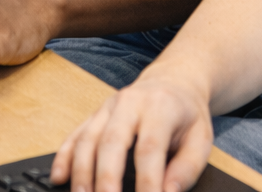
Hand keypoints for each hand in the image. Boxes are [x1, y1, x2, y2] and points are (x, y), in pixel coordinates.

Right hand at [51, 72, 213, 191]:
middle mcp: (129, 103)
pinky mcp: (95, 114)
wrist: (173, 81)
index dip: (147, 181)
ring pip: (88, 138)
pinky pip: (75, 134)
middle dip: (106, 178)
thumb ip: (187, 168)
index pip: (149, 148)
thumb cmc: (187, 115)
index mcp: (160, 107)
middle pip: (111, 141)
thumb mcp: (201, 138)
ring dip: (81, 172)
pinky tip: (59, 177)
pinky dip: (64, 157)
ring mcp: (108, 107)